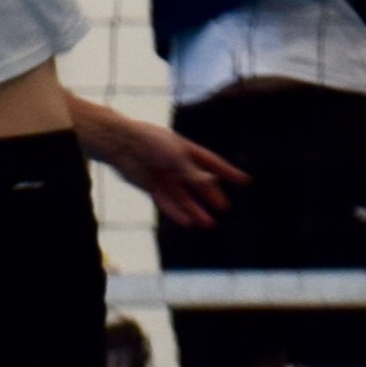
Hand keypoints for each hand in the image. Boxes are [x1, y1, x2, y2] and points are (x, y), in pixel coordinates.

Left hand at [86, 109, 246, 227]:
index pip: (212, 163)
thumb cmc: (150, 143)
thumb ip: (191, 172)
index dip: (228, 172)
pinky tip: (187, 223)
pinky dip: (177, 212)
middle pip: (198, 183)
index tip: (244, 181)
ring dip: (195, 210)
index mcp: (186, 150)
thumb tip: (210, 182)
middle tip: (223, 208)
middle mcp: (177, 164)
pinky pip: (167, 202)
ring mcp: (164, 176)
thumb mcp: (175, 157)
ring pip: (183, 197)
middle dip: (210, 195)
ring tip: (208, 223)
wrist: (121, 144)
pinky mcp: (151, 186)